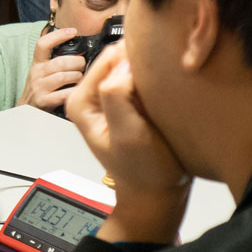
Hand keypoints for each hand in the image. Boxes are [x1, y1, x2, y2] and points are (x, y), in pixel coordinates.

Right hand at [17, 27, 85, 112]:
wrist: (27, 110)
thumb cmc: (41, 88)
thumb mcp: (43, 70)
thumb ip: (54, 58)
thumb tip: (74, 40)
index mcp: (37, 63)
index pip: (43, 44)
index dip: (58, 35)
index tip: (73, 31)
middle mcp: (37, 73)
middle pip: (61, 62)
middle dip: (77, 62)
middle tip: (82, 65)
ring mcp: (39, 87)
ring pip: (64, 77)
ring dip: (78, 77)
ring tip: (80, 79)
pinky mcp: (44, 101)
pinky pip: (65, 94)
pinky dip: (74, 92)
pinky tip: (77, 92)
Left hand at [65, 44, 188, 244]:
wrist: (157, 195)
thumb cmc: (143, 171)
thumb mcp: (128, 135)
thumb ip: (117, 97)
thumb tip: (124, 62)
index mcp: (81, 100)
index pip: (109, 56)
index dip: (136, 59)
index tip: (158, 75)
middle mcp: (93, 95)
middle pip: (121, 57)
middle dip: (145, 64)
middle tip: (166, 85)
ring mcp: (113, 98)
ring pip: (135, 66)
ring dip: (154, 72)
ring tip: (170, 90)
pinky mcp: (130, 102)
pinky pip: (145, 78)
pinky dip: (158, 81)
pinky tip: (170, 93)